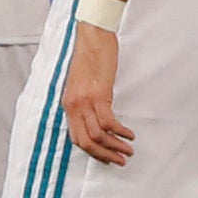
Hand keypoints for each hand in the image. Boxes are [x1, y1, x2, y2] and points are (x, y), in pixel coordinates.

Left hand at [60, 23, 132, 164]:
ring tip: (128, 150)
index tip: (106, 157)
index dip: (91, 151)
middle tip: (120, 160)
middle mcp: (72, 106)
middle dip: (103, 155)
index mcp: (67, 104)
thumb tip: (95, 117)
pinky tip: (129, 134)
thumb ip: (84, 101)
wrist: (92, 36)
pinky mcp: (98, 94)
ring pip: (97, 135)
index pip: (75, 137)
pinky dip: (120, 132)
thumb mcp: (81, 84)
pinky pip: (108, 122)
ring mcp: (84, 101)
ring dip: (115, 146)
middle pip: (85, 141)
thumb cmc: (89, 58)